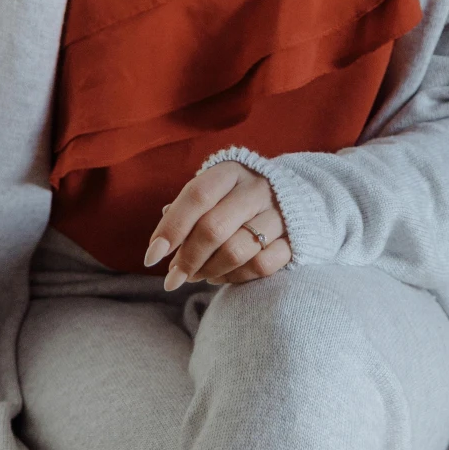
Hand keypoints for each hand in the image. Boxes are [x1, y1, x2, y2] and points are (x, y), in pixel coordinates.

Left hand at [143, 161, 289, 289]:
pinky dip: (235, 277)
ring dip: (208, 270)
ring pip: (236, 251)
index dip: (171, 228)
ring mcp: (279, 215)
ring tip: (194, 276)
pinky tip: (219, 277)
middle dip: (187, 258)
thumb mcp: (214, 189)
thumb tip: (161, 242)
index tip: (151, 256)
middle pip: (214, 228)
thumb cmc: (238, 195)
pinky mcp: (295, 240)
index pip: (196, 197)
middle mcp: (256, 189)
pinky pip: (261, 266)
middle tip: (171, 278)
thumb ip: (188, 210)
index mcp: (231, 171)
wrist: (297, 195)